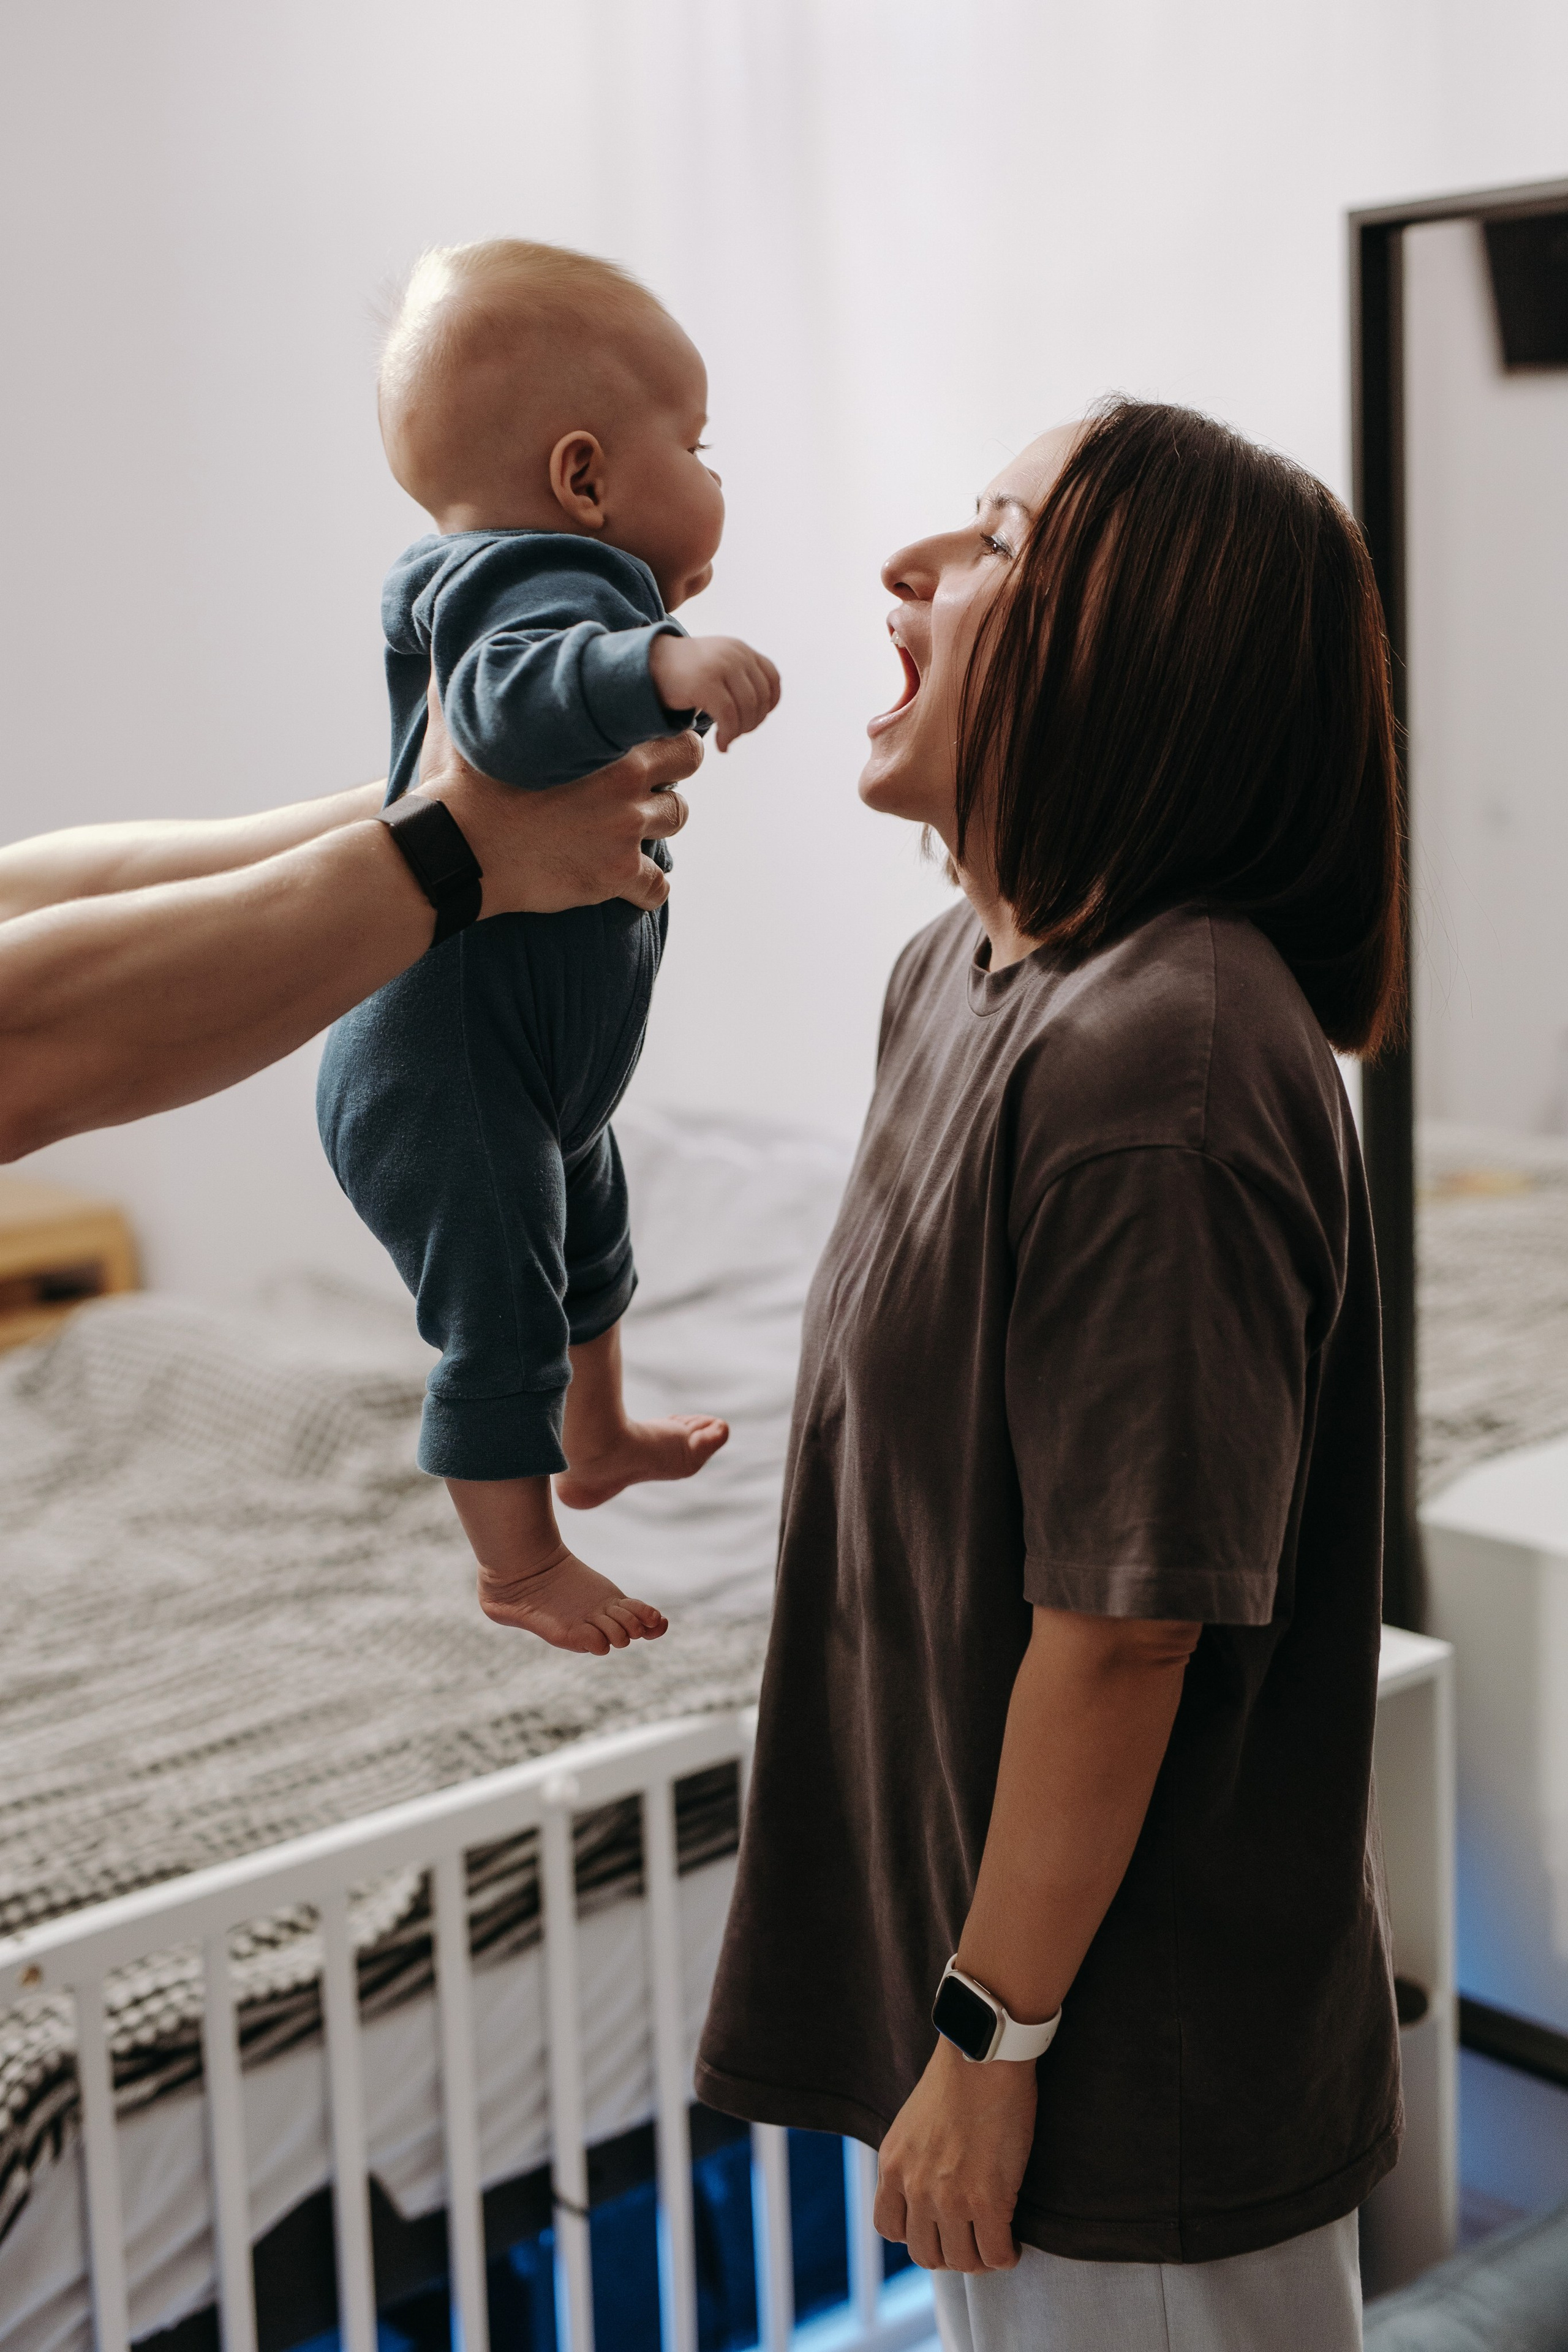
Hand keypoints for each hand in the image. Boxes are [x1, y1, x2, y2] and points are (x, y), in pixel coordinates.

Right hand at [417, 686, 699, 914]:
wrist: (457, 848)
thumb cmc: (463, 784)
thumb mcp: (474, 720)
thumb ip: (479, 681)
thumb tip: (443, 650)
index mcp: (605, 739)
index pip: (674, 728)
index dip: (664, 737)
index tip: (647, 747)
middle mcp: (626, 783)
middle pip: (687, 772)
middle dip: (669, 777)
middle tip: (638, 788)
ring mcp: (624, 831)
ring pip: (675, 820)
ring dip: (654, 825)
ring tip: (622, 827)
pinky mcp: (615, 875)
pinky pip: (658, 886)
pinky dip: (645, 887)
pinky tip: (623, 882)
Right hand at [648, 633, 780, 751]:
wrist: (648, 665)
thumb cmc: (684, 673)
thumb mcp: (718, 665)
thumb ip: (741, 677)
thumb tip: (764, 709)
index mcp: (740, 649)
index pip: (772, 677)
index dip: (770, 703)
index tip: (756, 718)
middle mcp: (734, 654)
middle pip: (761, 697)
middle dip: (753, 722)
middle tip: (737, 734)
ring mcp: (720, 666)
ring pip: (747, 709)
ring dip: (740, 731)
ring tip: (727, 739)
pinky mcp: (705, 683)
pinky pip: (729, 717)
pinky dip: (728, 736)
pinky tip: (721, 745)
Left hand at [873, 2038, 1035, 2273]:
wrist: (985, 2057)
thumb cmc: (957, 2080)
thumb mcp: (913, 2123)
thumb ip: (912, 2160)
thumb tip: (926, 2190)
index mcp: (892, 2166)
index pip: (890, 2229)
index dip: (917, 2234)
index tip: (939, 2228)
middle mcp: (914, 2187)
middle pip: (926, 2254)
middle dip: (950, 2253)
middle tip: (972, 2240)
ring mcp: (949, 2198)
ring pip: (962, 2262)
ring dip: (980, 2258)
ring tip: (995, 2242)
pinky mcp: (988, 2200)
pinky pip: (996, 2253)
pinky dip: (1006, 2255)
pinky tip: (1013, 2244)